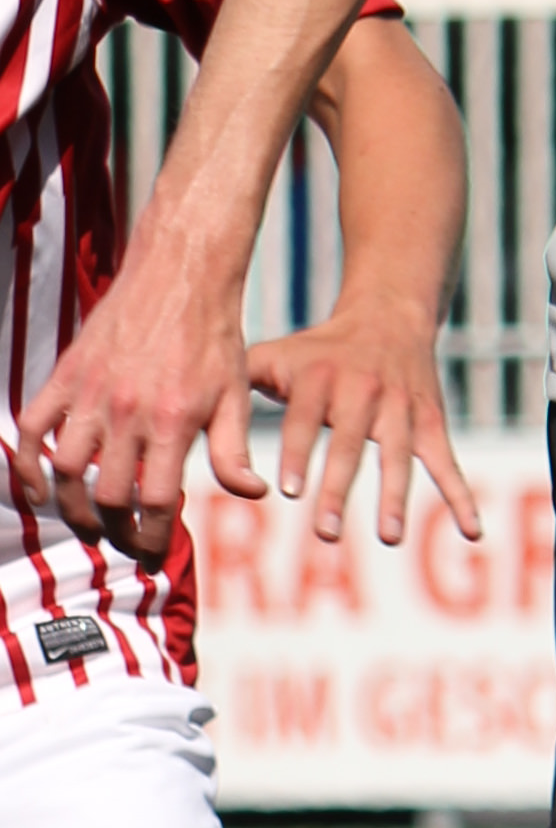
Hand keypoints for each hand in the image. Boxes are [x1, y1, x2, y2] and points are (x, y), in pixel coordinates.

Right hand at [16, 239, 263, 565]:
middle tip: (124, 541)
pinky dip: (28, 466)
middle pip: (110, 497)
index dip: (151, 540)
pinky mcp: (68, 374)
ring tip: (91, 523)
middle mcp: (130, 411)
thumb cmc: (215, 336)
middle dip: (117, 532)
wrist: (183, 273)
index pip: (155, 505)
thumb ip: (236, 452)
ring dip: (74, 509)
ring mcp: (93, 393)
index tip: (152, 554)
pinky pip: (33, 429)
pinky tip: (40, 490)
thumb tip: (255, 494)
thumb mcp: (236, 395)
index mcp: (175, 421)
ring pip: (68, 472)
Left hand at [249, 292, 480, 546]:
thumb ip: (240, 386)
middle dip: (338, 486)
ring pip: (399, 454)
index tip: (291, 491)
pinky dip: (461, 496)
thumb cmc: (317, 350)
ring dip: (394, 495)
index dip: (301, 451)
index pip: (306, 418)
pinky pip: (447, 461)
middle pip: (351, 442)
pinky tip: (472, 532)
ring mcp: (401, 407)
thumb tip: (192, 428)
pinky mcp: (430, 420)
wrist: (388, 314)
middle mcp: (363, 390)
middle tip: (324, 530)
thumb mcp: (278, 354)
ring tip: (388, 536)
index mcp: (321, 378)